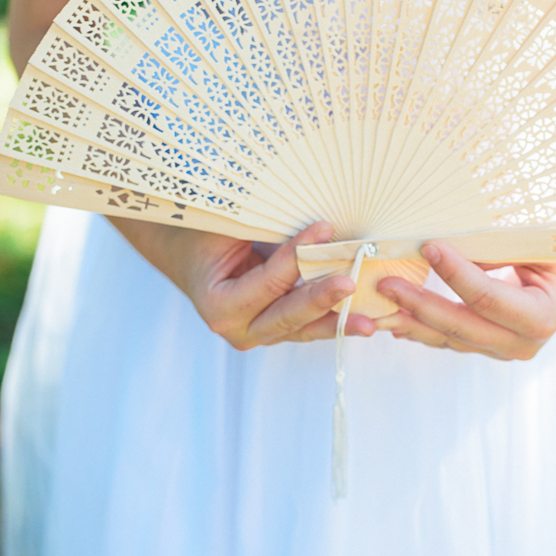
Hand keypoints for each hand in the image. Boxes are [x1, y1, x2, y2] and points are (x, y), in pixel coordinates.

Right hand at [115, 219, 377, 350]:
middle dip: (321, 299)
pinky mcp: (276, 330)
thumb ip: (265, 229)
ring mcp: (258, 334)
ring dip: (338, 322)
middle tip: (350, 284)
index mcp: (219, 305)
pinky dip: (334, 319)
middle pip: (287, 316)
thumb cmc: (204, 237)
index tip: (324, 227)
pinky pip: (309, 326)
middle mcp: (237, 329)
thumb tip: (316, 222)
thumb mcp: (227, 228)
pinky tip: (364, 319)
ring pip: (303, 328)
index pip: (268, 282)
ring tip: (369, 322)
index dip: (296, 256)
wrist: (186, 255)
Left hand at [374, 241, 555, 360]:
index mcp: (541, 317)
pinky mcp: (486, 349)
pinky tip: (394, 320)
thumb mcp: (538, 248)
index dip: (455, 273)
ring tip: (378, 306)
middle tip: (386, 284)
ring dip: (410, 322)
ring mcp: (502, 350)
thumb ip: (497, 251)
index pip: (487, 298)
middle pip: (460, 326)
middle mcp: (522, 343)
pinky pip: (448, 341)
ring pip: (448, 338)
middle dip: (419, 304)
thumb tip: (449, 248)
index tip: (428, 246)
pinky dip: (420, 329)